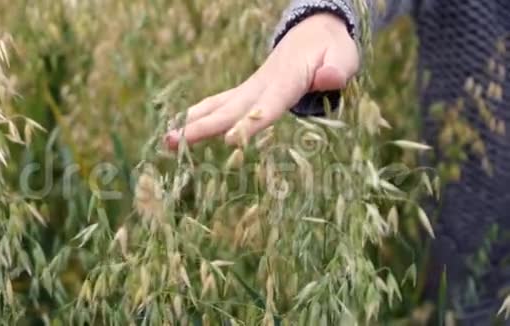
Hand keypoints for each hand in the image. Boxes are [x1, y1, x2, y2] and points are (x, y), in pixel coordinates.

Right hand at [165, 13, 358, 149]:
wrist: (313, 32)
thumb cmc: (332, 50)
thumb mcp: (344, 56)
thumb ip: (337, 69)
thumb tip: (328, 79)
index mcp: (286, 80)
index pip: (267, 106)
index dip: (249, 124)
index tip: (229, 140)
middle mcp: (261, 84)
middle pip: (229, 108)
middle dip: (201, 127)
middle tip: (172, 142)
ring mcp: (251, 87)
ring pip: (218, 105)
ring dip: (192, 122)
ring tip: (167, 140)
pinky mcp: (248, 91)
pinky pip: (220, 103)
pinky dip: (200, 114)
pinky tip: (182, 126)